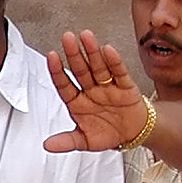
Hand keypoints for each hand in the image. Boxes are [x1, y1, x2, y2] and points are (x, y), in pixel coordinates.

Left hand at [43, 30, 150, 152]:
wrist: (133, 134)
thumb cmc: (107, 133)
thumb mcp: (85, 141)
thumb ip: (67, 141)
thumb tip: (47, 145)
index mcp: (77, 102)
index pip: (64, 85)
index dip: (58, 71)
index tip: (51, 56)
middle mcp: (91, 91)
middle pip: (80, 71)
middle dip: (73, 54)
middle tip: (67, 38)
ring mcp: (107, 87)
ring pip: (98, 67)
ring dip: (92, 52)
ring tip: (86, 37)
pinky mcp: (125, 87)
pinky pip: (119, 73)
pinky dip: (114, 62)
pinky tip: (107, 50)